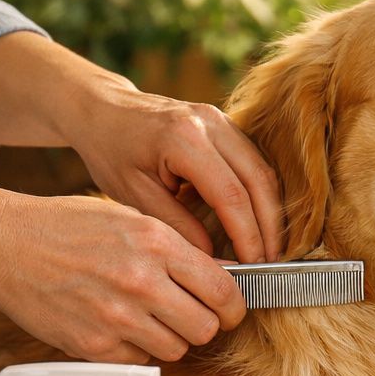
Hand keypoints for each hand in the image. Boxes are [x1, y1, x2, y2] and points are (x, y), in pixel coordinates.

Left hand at [0, 33, 283, 263]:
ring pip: (264, 171)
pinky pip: (255, 163)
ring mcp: (222, 120)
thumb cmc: (112, 153)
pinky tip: (259, 221)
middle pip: (258, 181)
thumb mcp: (135, 196)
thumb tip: (213, 259)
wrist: (103, 111)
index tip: (253, 265)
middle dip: (269, 226)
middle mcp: (210, 124)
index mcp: (183, 139)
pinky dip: (262, 195)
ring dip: (271, 211)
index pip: (231, 195)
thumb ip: (176, 226)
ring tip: (269, 247)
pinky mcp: (226, 125)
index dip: (248, 234)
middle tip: (270, 262)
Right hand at [0, 192, 246, 362]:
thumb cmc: (68, 228)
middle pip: (206, 328)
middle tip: (190, 317)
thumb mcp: (130, 220)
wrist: (3, 246)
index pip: (223, 292)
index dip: (233, 308)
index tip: (229, 311)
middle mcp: (141, 282)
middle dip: (204, 326)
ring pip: (176, 350)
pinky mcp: (93, 346)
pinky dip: (137, 350)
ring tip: (150, 319)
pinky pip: (140, 360)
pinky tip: (119, 326)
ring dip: (171, 340)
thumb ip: (176, 249)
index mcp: (156, 244)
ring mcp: (116, 318)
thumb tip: (222, 277)